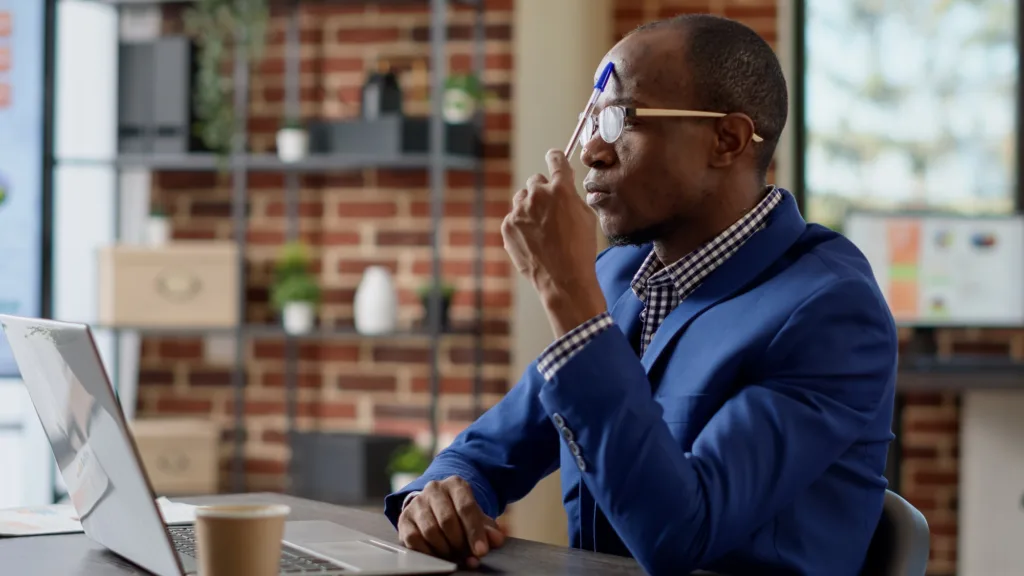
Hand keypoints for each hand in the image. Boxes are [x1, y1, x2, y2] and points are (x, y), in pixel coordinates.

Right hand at [397, 477, 505, 568]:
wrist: (434, 507)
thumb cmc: (459, 514)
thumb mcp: (476, 518)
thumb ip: (488, 529)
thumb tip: (496, 540)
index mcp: (455, 484)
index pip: (466, 508)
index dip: (475, 532)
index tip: (481, 551)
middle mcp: (434, 489)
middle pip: (448, 520)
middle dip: (459, 543)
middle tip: (466, 556)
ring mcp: (417, 503)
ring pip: (430, 531)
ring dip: (444, 549)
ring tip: (453, 555)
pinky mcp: (404, 518)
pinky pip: (414, 539)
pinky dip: (427, 552)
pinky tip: (437, 555)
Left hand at [502, 149, 606, 335]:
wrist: (563, 280)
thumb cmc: (580, 250)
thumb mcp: (587, 218)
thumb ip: (573, 196)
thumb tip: (565, 184)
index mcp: (560, 189)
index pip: (556, 160)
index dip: (556, 159)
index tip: (554, 159)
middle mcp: (537, 195)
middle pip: (536, 181)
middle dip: (543, 191)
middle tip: (551, 210)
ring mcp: (519, 211)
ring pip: (522, 198)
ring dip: (530, 207)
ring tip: (541, 228)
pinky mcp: (508, 225)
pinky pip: (514, 217)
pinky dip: (521, 224)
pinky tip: (534, 240)